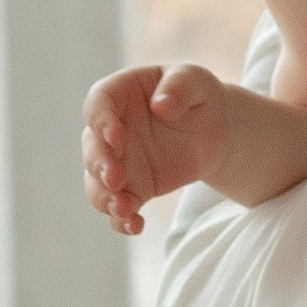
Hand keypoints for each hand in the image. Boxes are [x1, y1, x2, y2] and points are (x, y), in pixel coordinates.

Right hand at [82, 63, 232, 234]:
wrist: (214, 130)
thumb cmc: (198, 96)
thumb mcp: (196, 81)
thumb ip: (179, 86)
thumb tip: (161, 106)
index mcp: (119, 94)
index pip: (98, 104)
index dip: (101, 121)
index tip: (116, 137)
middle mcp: (110, 130)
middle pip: (92, 147)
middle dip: (99, 165)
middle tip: (114, 179)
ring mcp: (118, 161)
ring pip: (97, 183)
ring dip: (104, 198)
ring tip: (123, 209)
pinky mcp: (132, 187)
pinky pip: (118, 206)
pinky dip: (122, 220)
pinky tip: (135, 226)